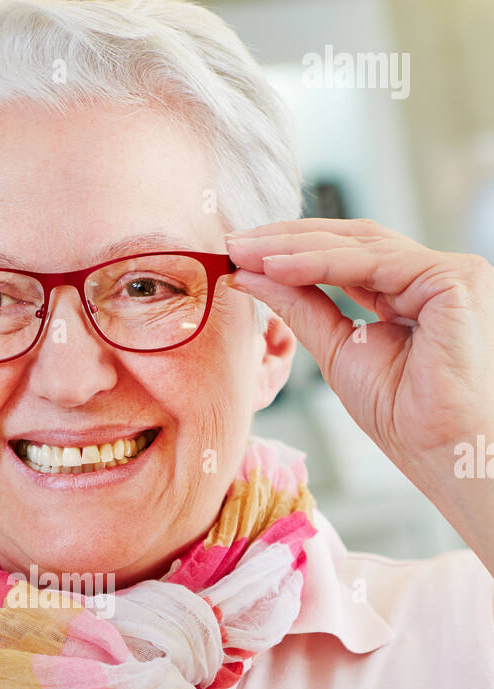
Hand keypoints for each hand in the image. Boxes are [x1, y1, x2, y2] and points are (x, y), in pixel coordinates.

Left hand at [225, 219, 493, 571]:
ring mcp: (447, 272)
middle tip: (234, 242)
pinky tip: (278, 267)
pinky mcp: (453, 278)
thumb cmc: (401, 416)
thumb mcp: (336, 349)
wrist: (438, 449)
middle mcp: (433, 275)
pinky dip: (321, 263)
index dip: (292, 250)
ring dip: (296, 246)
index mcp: (411, 291)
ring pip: (360, 244)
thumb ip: (299, 306)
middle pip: (351, 240)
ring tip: (247, 251)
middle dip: (287, 239)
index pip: (346, 255)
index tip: (241, 253)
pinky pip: (374, 262)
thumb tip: (251, 274)